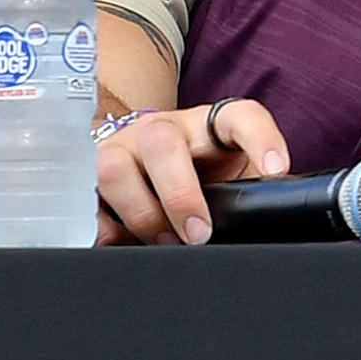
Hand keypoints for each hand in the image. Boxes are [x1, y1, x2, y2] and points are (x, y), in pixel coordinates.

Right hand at [96, 97, 288, 246]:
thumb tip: (270, 223)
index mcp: (207, 126)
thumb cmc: (198, 175)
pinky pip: (84, 200)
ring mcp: (119, 150)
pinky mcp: (88, 178)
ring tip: (163, 242)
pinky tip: (122, 244)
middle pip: (162, 142)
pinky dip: (102, 228)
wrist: (142, 164)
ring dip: (141, 212)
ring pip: (114, 168)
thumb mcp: (228, 176)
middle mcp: (159, 131)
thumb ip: (248, 192)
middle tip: (200, 233)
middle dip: (180, 194)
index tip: (277, 170)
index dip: (261, 139)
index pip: (239, 116)